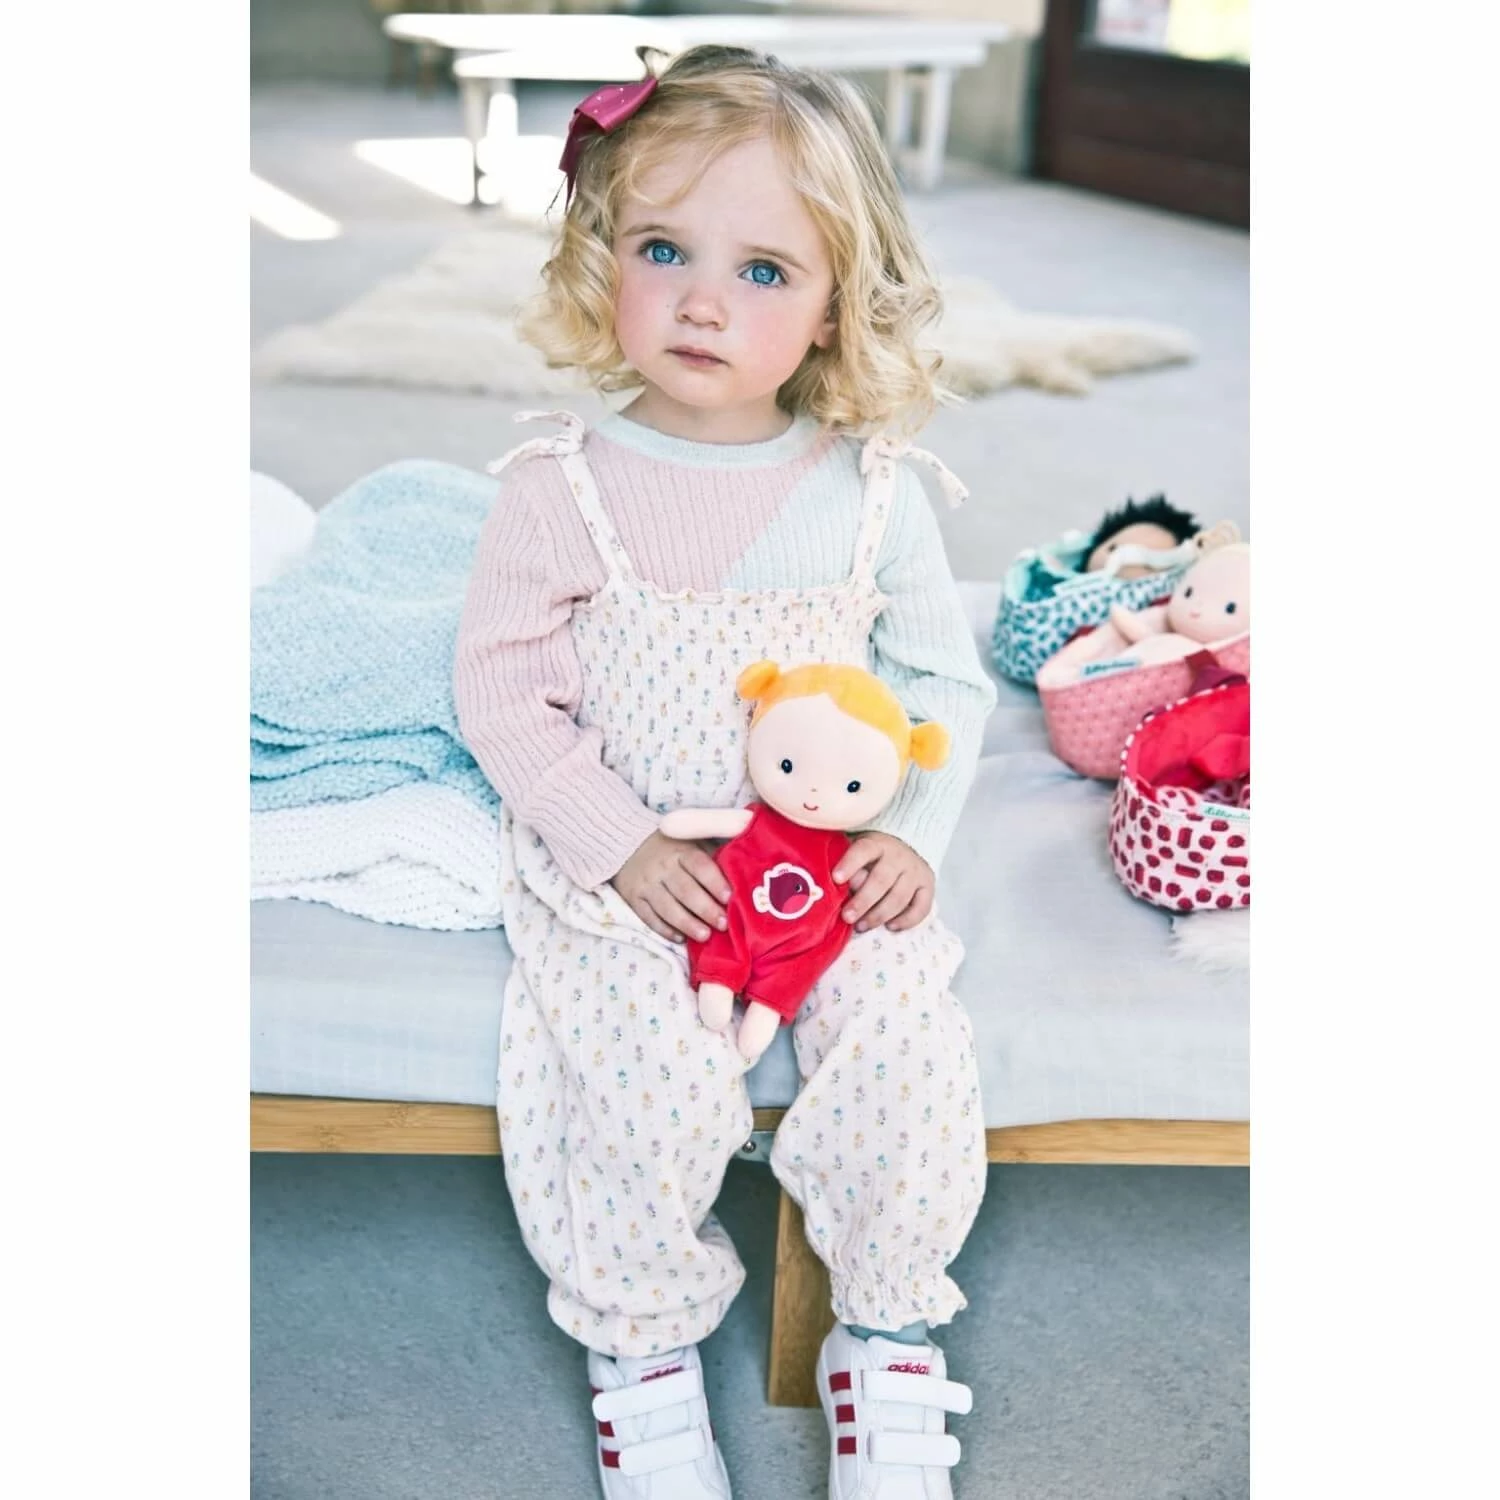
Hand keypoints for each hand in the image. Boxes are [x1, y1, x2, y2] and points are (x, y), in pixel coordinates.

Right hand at [612, 830, 731, 944]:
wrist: (627, 846)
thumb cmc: (671, 848)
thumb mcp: (692, 843)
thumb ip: (713, 856)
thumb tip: (743, 872)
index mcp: (681, 851)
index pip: (700, 866)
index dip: (715, 882)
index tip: (729, 897)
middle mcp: (662, 867)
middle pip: (685, 890)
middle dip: (706, 909)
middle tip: (723, 924)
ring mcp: (647, 884)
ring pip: (667, 907)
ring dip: (687, 924)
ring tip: (705, 936)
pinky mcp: (634, 899)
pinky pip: (649, 917)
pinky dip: (665, 930)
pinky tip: (681, 938)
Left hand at [832, 832, 934, 933]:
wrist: (903, 850)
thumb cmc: (871, 858)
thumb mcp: (856, 853)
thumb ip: (847, 868)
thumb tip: (831, 888)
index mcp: (876, 844)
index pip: (863, 850)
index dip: (849, 864)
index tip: (836, 879)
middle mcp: (898, 855)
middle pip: (881, 880)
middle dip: (863, 901)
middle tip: (847, 917)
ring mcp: (915, 870)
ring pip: (899, 897)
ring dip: (879, 915)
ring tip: (861, 926)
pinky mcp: (928, 885)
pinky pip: (921, 907)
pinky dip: (906, 920)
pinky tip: (890, 926)